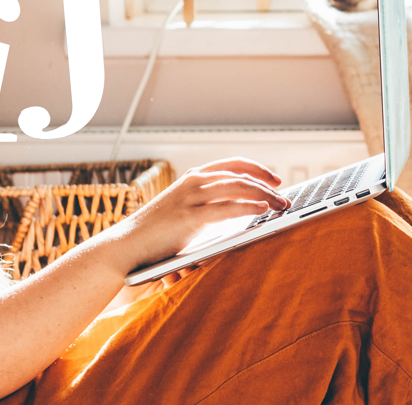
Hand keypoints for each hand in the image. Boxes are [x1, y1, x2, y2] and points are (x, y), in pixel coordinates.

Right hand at [100, 158, 287, 272]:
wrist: (126, 246)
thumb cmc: (155, 234)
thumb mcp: (183, 211)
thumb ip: (206, 205)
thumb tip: (239, 210)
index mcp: (192, 178)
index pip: (233, 164)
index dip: (258, 169)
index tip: (276, 180)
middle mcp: (193, 182)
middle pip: (241, 175)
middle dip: (267, 186)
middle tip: (285, 199)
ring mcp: (191, 198)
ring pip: (238, 188)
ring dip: (265, 197)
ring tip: (281, 207)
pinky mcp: (189, 218)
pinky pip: (227, 208)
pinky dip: (249, 207)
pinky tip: (262, 211)